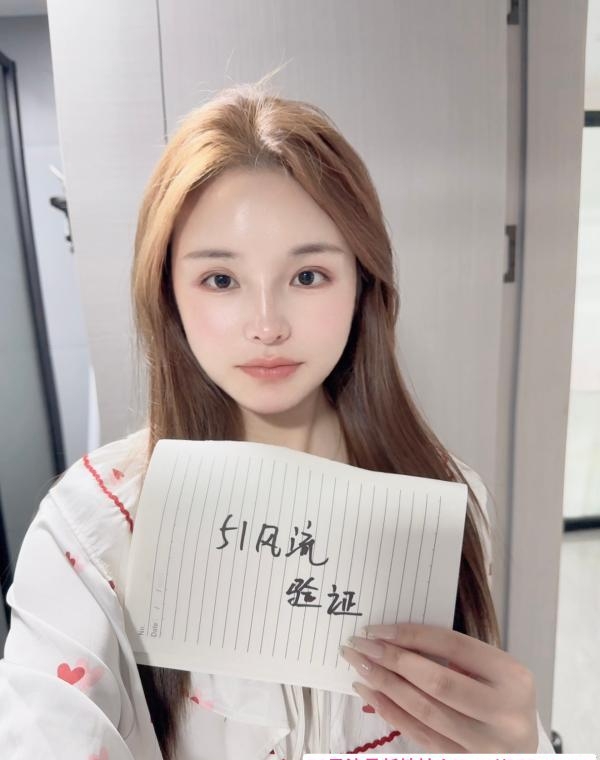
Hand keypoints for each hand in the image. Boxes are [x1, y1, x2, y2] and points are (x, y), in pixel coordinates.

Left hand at [339, 622, 538, 751]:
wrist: (522, 749)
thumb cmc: (500, 697)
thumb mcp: (492, 670)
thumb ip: (454, 654)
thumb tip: (394, 638)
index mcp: (513, 677)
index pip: (454, 646)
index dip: (412, 636)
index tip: (377, 629)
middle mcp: (505, 713)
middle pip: (437, 681)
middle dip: (393, 661)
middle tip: (360, 646)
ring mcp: (486, 745)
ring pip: (424, 711)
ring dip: (385, 686)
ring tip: (359, 667)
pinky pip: (420, 735)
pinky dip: (390, 712)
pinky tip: (370, 693)